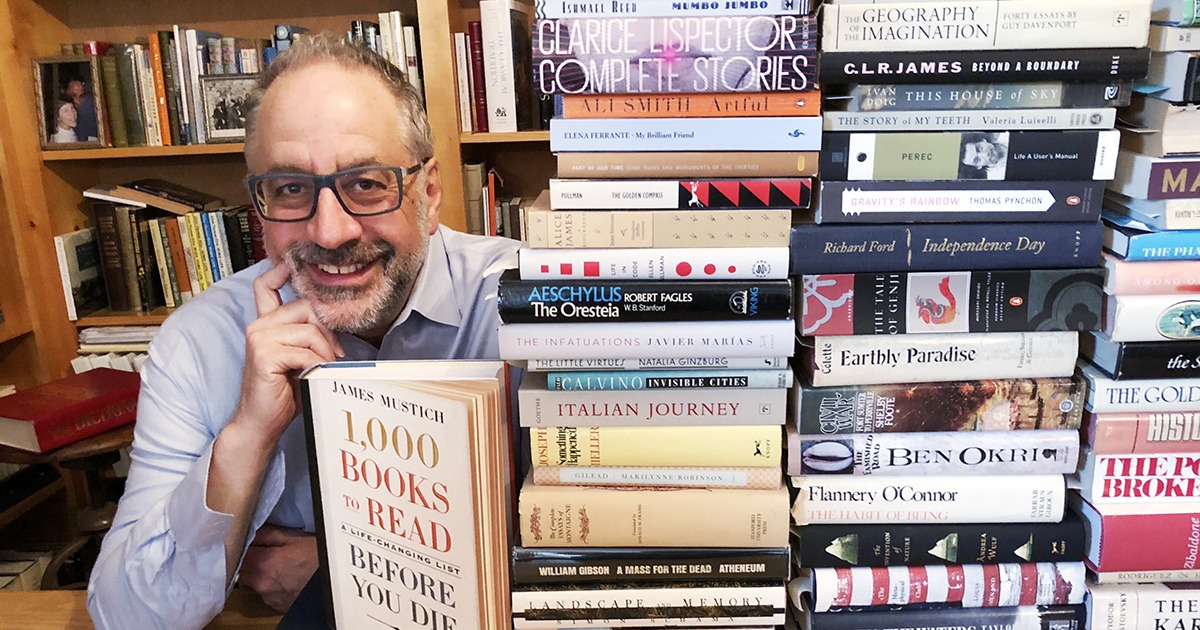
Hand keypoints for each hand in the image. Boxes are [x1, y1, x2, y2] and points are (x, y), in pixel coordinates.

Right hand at [234, 263, 343, 444]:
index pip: (266, 285)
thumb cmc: (283, 391)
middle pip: (305, 307)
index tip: (294, 266)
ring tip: (326, 366)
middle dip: (328, 329)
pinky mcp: (264, 354)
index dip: (280, 271)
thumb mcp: (299, 356)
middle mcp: (259, 325)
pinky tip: (313, 374)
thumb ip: (308, 334)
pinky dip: (317, 363)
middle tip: (335, 353)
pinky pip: (304, 350)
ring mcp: (259, 338)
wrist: (261, 422)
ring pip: (309, 330)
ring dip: (326, 350)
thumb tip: (335, 319)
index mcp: (266, 323)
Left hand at [239, 524, 318, 611]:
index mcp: (262, 563)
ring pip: (251, 582)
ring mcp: (267, 597)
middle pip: (241, 569)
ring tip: (275, 564)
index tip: (245, 537)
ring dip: (257, 573)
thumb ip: (269, 534)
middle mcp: (260, 583)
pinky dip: (269, 585)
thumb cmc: (319, 559)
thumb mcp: (295, 538)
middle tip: (261, 550)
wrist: (336, 585)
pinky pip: (264, 592)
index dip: (240, 544)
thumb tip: (251, 530)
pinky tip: (283, 577)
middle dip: (248, 559)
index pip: (237, 552)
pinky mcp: (275, 606)